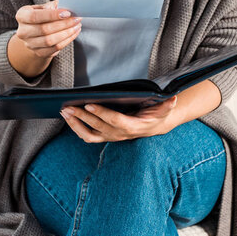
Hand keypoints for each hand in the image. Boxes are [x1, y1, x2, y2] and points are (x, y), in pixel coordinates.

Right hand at [15, 0, 81, 58]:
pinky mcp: (39, 52)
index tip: (67, 13)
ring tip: (77, 26)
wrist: (36, 34)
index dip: (52, 15)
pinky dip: (67, 40)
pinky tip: (74, 33)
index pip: (34, 16)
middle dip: (63, 24)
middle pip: (44, 29)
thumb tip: (62, 8)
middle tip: (76, 19)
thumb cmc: (42, 16)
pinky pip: (55, 48)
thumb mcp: (43, 7)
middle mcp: (22, 31)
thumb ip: (51, 6)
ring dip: (67, 33)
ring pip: (50, 40)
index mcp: (21, 16)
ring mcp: (29, 44)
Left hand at [60, 95, 178, 142]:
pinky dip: (76, 128)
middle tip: (68, 106)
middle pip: (98, 127)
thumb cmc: (157, 114)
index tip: (89, 104)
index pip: (115, 121)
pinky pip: (87, 136)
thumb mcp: (164, 108)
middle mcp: (120, 134)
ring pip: (89, 135)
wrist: (155, 126)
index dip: (102, 114)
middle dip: (82, 117)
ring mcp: (111, 137)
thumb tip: (172, 98)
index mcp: (133, 126)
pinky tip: (69, 117)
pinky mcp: (105, 136)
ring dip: (75, 124)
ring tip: (65, 111)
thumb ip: (167, 104)